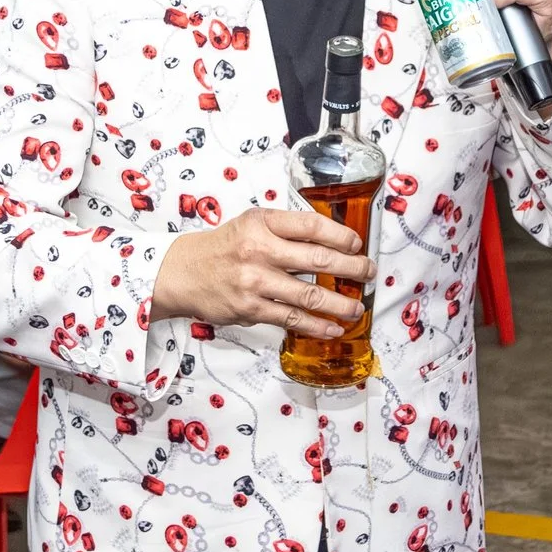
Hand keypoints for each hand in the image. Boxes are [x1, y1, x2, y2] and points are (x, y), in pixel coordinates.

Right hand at [151, 208, 373, 335]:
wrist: (182, 272)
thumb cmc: (222, 248)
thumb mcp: (251, 224)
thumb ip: (285, 230)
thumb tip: (331, 242)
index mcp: (262, 223)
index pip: (312, 226)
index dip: (341, 235)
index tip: (357, 244)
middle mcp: (259, 250)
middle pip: (318, 260)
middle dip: (352, 268)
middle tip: (369, 273)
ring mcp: (255, 281)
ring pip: (309, 296)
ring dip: (340, 304)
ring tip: (357, 308)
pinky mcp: (250, 308)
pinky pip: (291, 320)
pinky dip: (317, 326)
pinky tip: (332, 328)